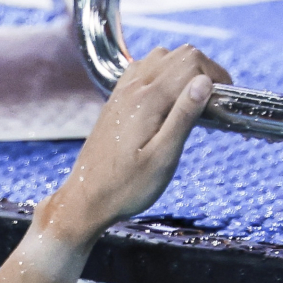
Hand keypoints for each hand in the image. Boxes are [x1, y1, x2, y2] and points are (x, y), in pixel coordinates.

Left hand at [47, 45, 231, 243]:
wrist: (85, 202)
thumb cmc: (125, 188)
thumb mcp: (163, 157)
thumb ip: (184, 116)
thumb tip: (204, 81)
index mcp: (147, 100)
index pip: (191, 62)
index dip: (216, 75)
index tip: (224, 100)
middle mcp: (131, 90)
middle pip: (179, 54)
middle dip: (203, 71)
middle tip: (212, 102)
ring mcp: (120, 94)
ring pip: (160, 58)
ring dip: (182, 70)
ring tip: (191, 101)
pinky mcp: (115, 103)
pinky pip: (142, 71)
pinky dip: (161, 75)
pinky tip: (166, 100)